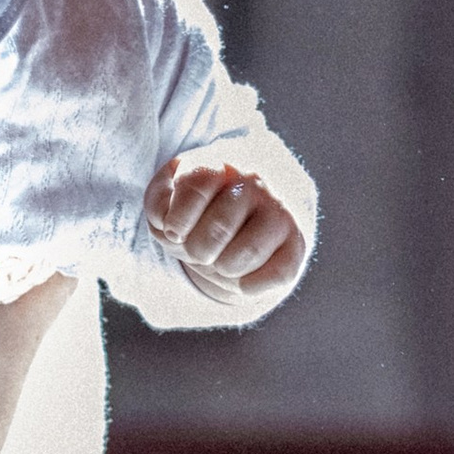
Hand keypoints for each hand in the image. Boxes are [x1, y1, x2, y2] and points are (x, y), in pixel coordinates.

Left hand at [146, 156, 305, 300]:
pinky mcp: (295, 245)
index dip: (177, 220)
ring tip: (223, 259)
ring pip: (243, 256)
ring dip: (223, 269)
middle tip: (200, 250)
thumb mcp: (169, 202)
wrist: (239, 221)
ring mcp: (278, 213)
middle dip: (197, 250)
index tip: (175, 231)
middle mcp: (253, 184)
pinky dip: (250, 287)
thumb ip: (158, 204)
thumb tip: (168, 223)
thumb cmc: (197, 211)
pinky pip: (276, 275)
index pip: (196, 185)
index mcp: (218, 166)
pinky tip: (242, 276)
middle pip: (217, 228)